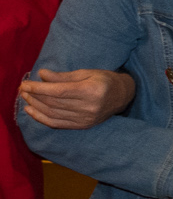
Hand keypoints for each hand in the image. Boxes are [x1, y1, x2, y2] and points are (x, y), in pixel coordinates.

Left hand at [17, 68, 135, 128]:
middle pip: (54, 103)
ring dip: (36, 106)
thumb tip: (42, 74)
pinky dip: (41, 118)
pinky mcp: (83, 126)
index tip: (25, 84)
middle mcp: (89, 107)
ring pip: (53, 114)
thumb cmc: (104, 80)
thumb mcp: (86, 72)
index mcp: (92, 90)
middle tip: (22, 89)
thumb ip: (63, 76)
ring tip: (25, 98)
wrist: (122, 96)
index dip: (39, 88)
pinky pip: (57, 124)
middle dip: (35, 96)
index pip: (59, 91)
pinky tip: (31, 111)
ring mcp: (86, 119)